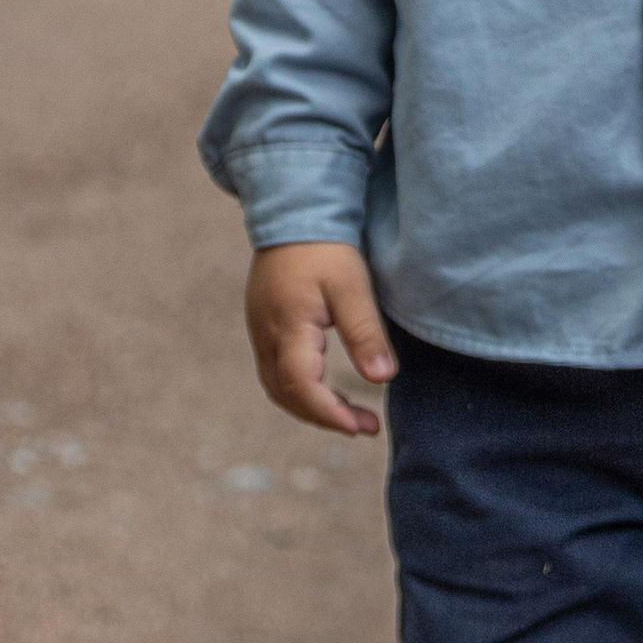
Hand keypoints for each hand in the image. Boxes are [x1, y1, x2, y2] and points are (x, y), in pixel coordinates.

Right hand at [244, 241, 395, 435]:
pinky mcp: (263, 328)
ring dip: (312, 407)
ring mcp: (260, 332)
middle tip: (366, 426)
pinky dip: (302, 391)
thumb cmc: (325, 247)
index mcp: (288, 326)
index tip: (361, 427)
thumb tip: (382, 379)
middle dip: (325, 417)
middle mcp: (266, 335)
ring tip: (352, 415)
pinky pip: (277, 373)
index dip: (330, 414)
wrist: (293, 215)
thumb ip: (365, 333)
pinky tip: (328, 390)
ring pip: (278, 388)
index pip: (301, 387)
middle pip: (287, 395)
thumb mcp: (353, 286)